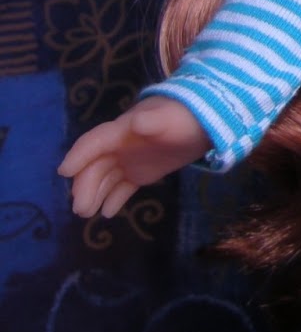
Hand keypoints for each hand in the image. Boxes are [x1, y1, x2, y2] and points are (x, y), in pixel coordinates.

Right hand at [58, 96, 212, 219]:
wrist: (205, 121)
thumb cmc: (184, 117)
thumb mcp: (169, 118)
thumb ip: (152, 121)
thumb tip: (135, 122)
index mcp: (122, 130)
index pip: (94, 142)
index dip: (78, 155)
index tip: (64, 172)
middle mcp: (120, 146)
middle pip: (95, 165)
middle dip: (85, 186)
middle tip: (81, 209)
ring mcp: (130, 159)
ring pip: (106, 178)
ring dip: (95, 194)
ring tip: (88, 214)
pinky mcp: (143, 172)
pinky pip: (123, 186)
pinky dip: (114, 198)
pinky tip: (108, 213)